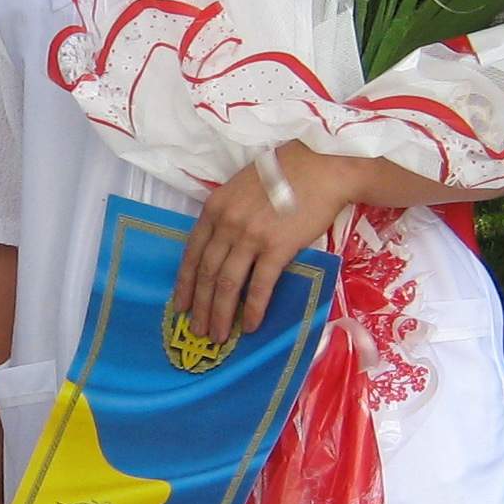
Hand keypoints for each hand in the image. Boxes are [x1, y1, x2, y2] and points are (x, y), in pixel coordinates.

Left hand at [170, 147, 355, 345]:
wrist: (322, 168)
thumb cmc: (284, 174)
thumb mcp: (240, 188)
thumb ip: (226, 214)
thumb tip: (218, 247)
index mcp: (214, 208)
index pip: (192, 253)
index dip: (185, 283)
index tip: (180, 306)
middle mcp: (227, 223)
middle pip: (207, 273)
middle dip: (200, 307)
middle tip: (197, 331)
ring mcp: (251, 236)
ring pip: (228, 284)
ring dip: (221, 314)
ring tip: (218, 336)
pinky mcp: (277, 248)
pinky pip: (260, 286)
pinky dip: (254, 309)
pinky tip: (250, 326)